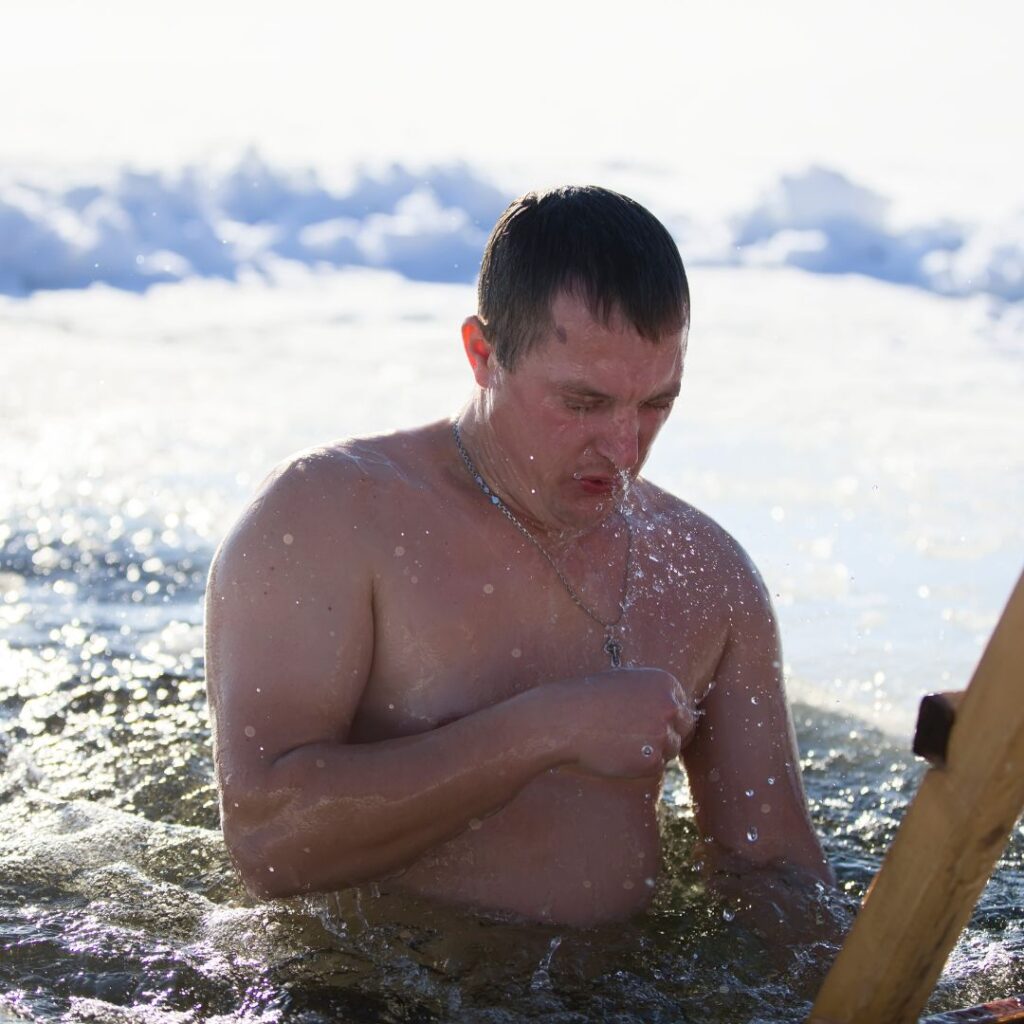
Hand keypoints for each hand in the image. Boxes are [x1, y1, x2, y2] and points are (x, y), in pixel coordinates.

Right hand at [559, 668, 695, 778]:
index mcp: (665, 682)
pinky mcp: (652, 760)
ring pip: (671, 749)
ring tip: (620, 742)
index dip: (667, 717)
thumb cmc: (589, 698)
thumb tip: (673, 709)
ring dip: (652, 750)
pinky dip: (640, 764)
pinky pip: (656, 766)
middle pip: (685, 728)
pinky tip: (617, 753)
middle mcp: (670, 706)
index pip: (682, 706)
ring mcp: (663, 734)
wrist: (566, 719)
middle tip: (640, 738)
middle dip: (667, 734)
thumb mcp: (625, 682)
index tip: (647, 723)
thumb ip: (652, 694)